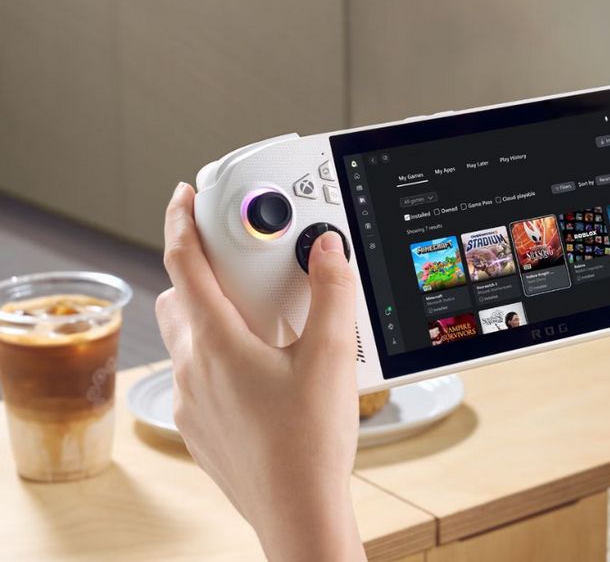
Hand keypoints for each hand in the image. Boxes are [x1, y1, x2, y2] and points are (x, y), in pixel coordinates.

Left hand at [155, 183, 366, 561]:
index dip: (181, 220)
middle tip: (240, 266)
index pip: (183, 262)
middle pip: (179, 299)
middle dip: (200, 273)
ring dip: (211, 318)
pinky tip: (264, 374)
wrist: (297, 510)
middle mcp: (191, 369)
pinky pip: (199, 377)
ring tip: (259, 323)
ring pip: (188, 341)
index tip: (186, 196)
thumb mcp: (332, 355)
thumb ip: (332, 292)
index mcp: (216, 341)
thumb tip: (328, 249)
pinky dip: (220, 359)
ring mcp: (190, 402)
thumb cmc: (309, 441)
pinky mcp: (200, 428)